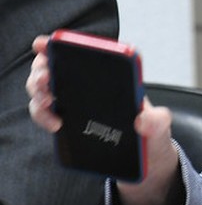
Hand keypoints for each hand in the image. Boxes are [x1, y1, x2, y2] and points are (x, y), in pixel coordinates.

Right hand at [26, 35, 182, 204]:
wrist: (145, 162)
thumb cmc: (151, 134)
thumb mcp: (160, 126)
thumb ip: (157, 122)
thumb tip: (142, 119)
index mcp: (113, 77)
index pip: (87, 53)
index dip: (66, 45)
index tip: (50, 42)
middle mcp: (90, 86)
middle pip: (57, 68)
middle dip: (43, 69)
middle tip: (46, 80)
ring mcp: (76, 104)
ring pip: (45, 90)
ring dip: (38, 93)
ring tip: (48, 104)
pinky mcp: (68, 123)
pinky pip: (45, 114)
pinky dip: (43, 116)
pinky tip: (56, 124)